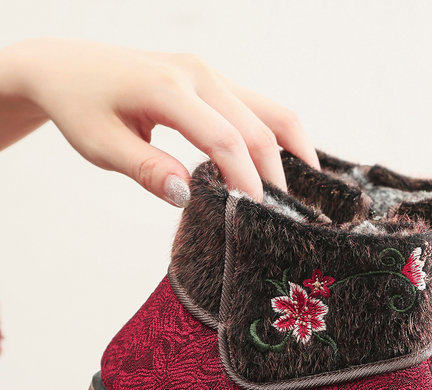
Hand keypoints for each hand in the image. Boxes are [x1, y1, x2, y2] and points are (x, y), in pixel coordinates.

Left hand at [0, 38, 319, 203]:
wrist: (65, 67)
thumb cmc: (81, 107)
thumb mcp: (100, 145)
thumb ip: (144, 169)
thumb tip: (186, 194)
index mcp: (166, 89)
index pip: (224, 139)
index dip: (247, 181)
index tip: (257, 216)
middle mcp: (196, 74)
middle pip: (256, 127)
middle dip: (274, 175)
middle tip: (283, 217)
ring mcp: (208, 73)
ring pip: (270, 112)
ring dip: (290, 152)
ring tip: (302, 191)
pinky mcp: (213, 80)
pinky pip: (260, 107)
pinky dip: (279, 137)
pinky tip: (289, 164)